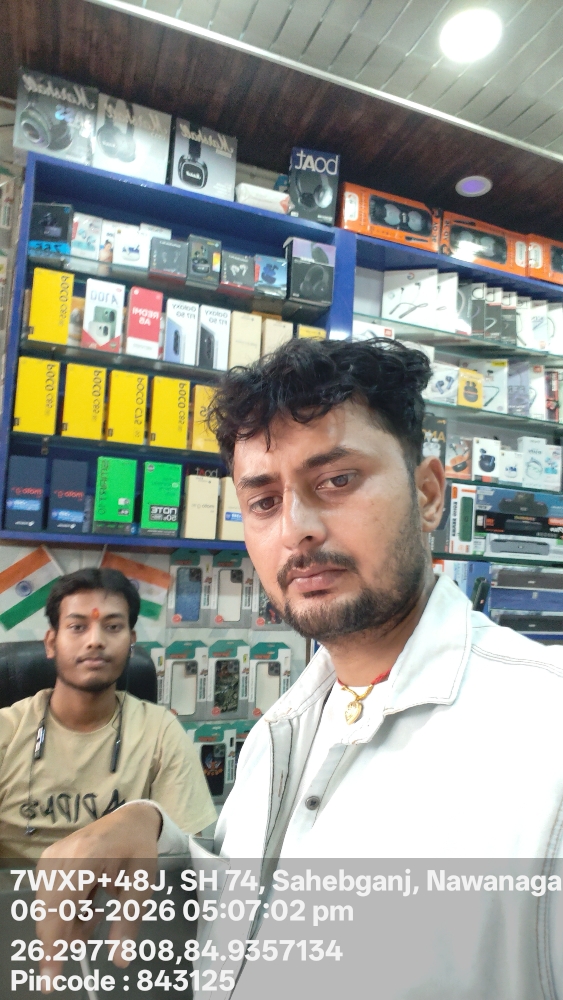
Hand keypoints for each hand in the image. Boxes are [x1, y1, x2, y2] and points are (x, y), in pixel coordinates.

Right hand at [36, 803, 160, 986]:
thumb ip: (129, 920)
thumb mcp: (143, 883)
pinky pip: (49, 900)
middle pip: (49, 913)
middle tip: (97, 922)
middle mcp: (61, 856)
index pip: (60, 906)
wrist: (130, 820)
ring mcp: (51, 857)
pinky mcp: (48, 861)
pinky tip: (88, 901)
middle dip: (68, 933)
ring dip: (69, 922)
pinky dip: (66, 911)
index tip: (51, 978)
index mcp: (86, 856)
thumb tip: (120, 959)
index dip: (54, 944)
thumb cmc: (138, 849)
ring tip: (98, 910)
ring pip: (48, 910)